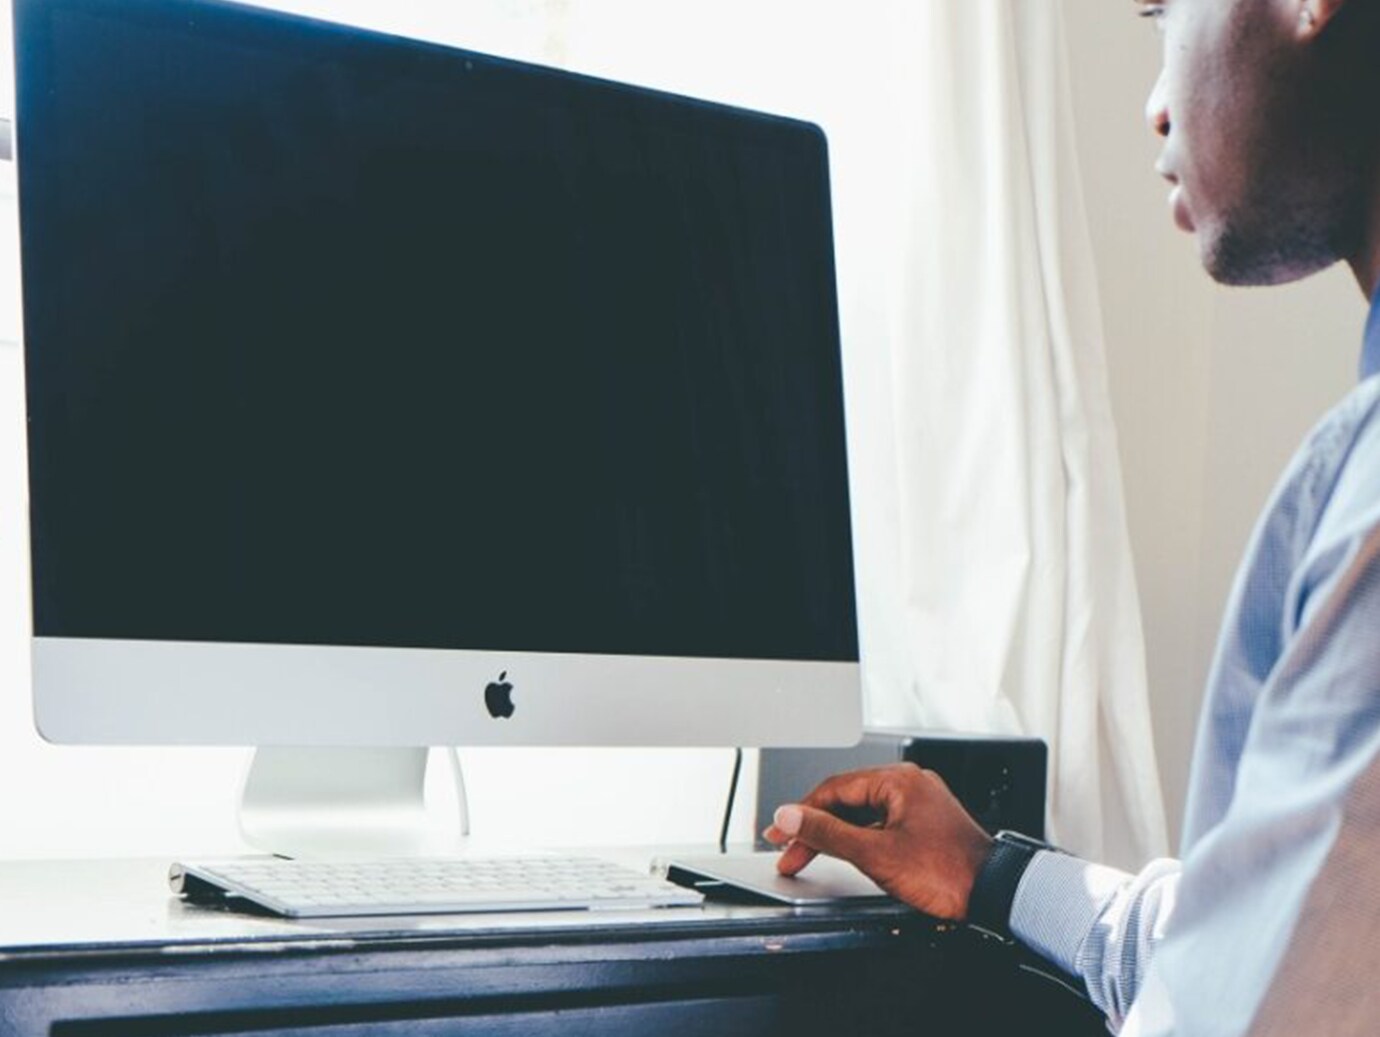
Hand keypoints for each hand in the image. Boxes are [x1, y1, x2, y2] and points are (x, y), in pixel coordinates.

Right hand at [762, 763, 993, 920]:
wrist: (995, 894)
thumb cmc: (949, 872)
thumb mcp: (875, 854)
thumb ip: (828, 833)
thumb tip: (792, 816)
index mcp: (898, 780)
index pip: (834, 789)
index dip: (801, 813)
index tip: (780, 833)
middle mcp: (909, 785)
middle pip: (847, 800)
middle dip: (814, 826)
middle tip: (789, 848)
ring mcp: (918, 804)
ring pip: (862, 813)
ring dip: (835, 835)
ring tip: (810, 854)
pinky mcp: (924, 824)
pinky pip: (880, 824)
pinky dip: (858, 839)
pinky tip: (845, 855)